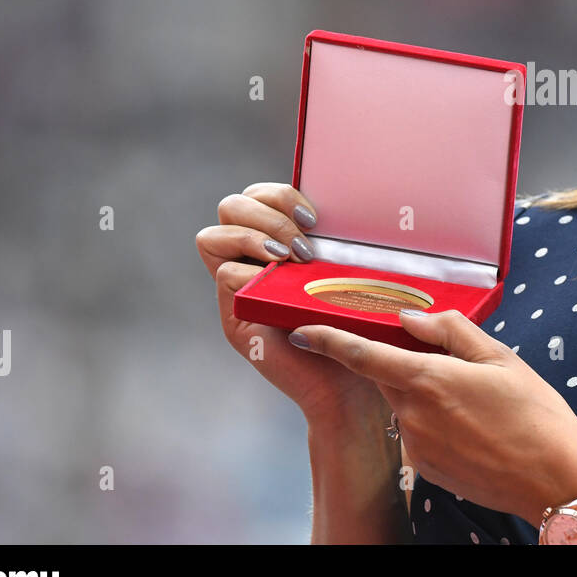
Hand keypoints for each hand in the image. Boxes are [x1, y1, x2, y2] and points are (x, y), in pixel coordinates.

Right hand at [195, 181, 386, 422]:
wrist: (357, 381)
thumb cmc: (362, 325)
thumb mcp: (352, 272)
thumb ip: (338, 241)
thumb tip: (360, 198)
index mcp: (280, 242)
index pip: (257, 195)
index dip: (279, 194)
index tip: (315, 217)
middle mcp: (253, 261)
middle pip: (232, 205)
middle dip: (268, 213)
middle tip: (303, 244)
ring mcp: (239, 288)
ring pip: (213, 235)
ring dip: (254, 237)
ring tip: (289, 259)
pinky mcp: (235, 316)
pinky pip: (223, 275)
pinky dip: (250, 271)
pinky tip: (280, 281)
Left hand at [287, 308, 576, 526]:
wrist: (555, 481)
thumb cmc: (535, 416)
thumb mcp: (500, 357)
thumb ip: (449, 330)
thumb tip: (410, 318)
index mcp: (428, 380)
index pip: (362, 354)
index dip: (328, 339)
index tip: (302, 330)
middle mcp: (413, 415)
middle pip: (388, 377)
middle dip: (405, 363)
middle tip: (449, 361)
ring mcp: (418, 447)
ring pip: (406, 405)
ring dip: (426, 394)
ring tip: (477, 399)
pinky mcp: (427, 470)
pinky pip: (419, 434)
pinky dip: (436, 422)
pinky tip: (474, 426)